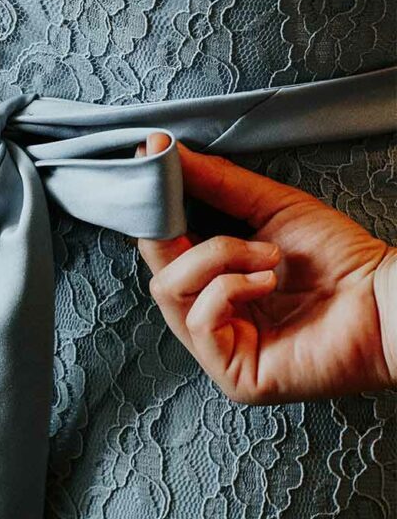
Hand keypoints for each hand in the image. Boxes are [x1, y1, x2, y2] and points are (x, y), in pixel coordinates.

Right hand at [137, 133, 396, 403]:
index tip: (151, 155)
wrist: (387, 299)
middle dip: (170, 225)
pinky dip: (230, 289)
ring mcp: (218, 344)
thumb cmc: (340, 258)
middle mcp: (209, 308)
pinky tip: (265, 283)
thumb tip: (172, 153)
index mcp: (213, 275)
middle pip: (156, 265)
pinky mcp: (233, 372)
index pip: (161, 241)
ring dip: (215, 257)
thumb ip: (217, 181)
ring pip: (169, 290)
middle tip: (186, 198)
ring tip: (264, 255)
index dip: (152, 202)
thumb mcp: (270, 205)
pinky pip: (200, 320)